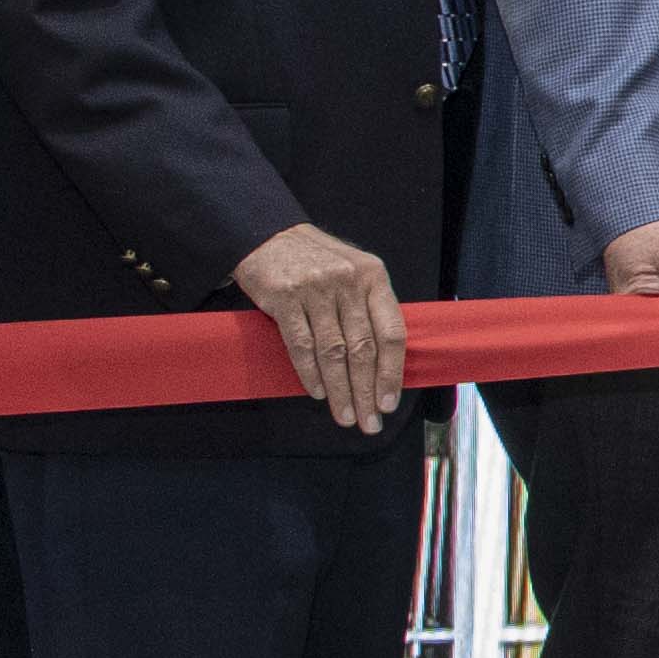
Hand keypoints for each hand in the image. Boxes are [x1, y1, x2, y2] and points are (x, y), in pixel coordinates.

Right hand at [231, 221, 408, 431]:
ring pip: (333, 352)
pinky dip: (310, 374)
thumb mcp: (353, 272)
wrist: (267, 235)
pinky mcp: (284, 297)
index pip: (391, 332)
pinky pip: (302, 345)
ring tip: (344, 416)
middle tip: (368, 422)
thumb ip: (369, 309)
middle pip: (363, 349)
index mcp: (373, 276)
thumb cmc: (315, 260)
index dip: (392, 372)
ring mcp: (316, 288)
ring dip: (340, 391)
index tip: (389, 403)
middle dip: (366, 392)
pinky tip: (318, 393)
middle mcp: (348, 282)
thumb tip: (385, 365)